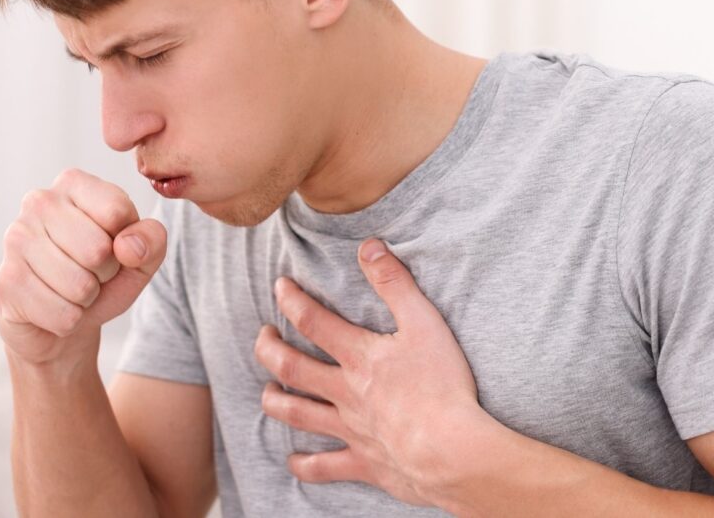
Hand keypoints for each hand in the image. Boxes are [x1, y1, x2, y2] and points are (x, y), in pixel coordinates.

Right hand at [0, 168, 165, 365]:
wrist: (60, 318)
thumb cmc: (101, 277)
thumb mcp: (139, 257)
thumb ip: (151, 241)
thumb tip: (128, 246)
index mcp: (73, 184)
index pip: (116, 211)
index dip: (126, 242)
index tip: (112, 247)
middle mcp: (39, 202)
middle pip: (98, 250)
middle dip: (104, 274)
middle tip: (90, 273)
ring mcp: (16, 239)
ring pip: (79, 286)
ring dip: (86, 299)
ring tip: (72, 289)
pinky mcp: (6, 280)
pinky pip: (62, 314)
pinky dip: (69, 320)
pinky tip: (53, 306)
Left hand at [253, 238, 497, 507]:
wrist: (451, 450)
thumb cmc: (443, 385)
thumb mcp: (425, 323)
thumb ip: (395, 283)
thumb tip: (368, 246)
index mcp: (359, 356)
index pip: (312, 321)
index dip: (291, 300)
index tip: (279, 286)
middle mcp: (345, 391)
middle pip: (292, 368)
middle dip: (270, 349)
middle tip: (262, 336)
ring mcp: (350, 429)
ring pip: (298, 415)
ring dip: (276, 402)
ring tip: (266, 393)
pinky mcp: (363, 462)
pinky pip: (325, 467)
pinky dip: (306, 466)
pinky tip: (293, 463)